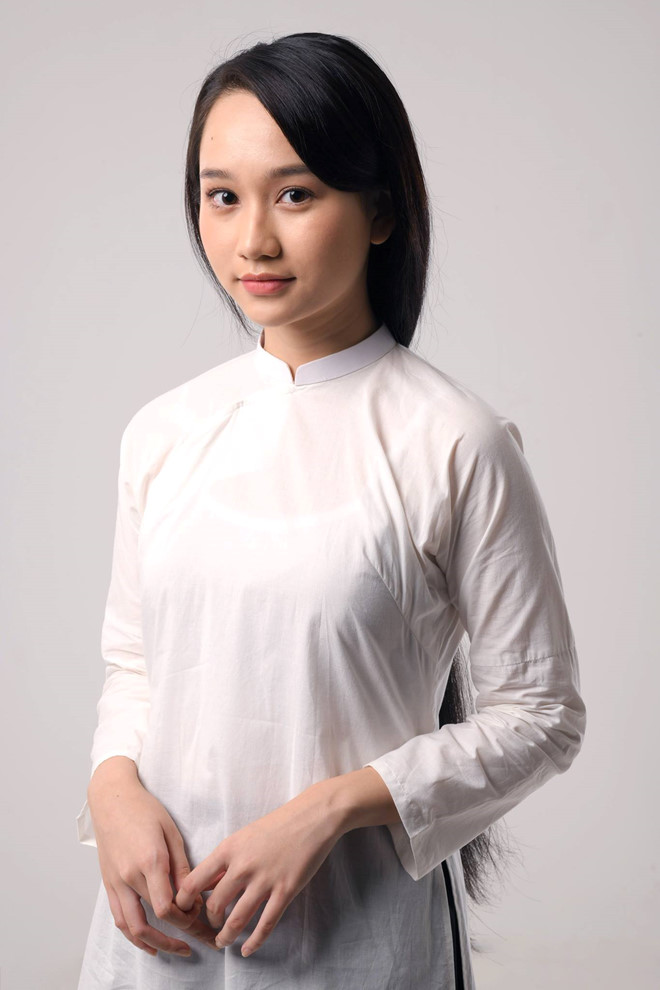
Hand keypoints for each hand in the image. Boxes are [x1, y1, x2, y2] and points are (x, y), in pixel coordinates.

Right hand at [88, 756, 218, 956]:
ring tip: (176, 949)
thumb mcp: (172, 832)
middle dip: (180, 932)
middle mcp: (130, 876)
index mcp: (150, 860)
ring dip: (155, 943)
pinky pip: (119, 918)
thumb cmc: (145, 809)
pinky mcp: (108, 884)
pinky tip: (148, 943)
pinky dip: (133, 936)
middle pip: (155, 918)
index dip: (187, 917)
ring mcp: (116, 882)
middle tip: (200, 938)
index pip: (168, 906)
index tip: (200, 912)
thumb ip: (181, 866)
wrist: (112, 798)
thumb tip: (193, 894)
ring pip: (132, 927)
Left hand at [174, 780, 342, 956]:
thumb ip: (225, 862)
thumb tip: (207, 884)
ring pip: (237, 919)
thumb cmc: (277, 824)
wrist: (312, 817)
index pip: (193, 882)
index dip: (184, 902)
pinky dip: (254, 941)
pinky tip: (247, 949)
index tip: (185, 911)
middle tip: (212, 926)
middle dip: (210, 921)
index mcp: (228, 849)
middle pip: (215, 905)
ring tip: (223, 943)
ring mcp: (265, 880)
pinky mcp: (285, 891)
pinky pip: (266, 924)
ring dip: (226, 936)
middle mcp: (242, 866)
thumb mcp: (243, 836)